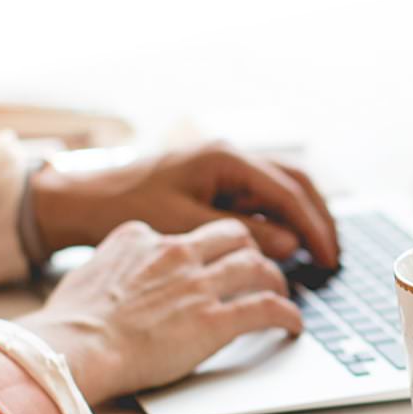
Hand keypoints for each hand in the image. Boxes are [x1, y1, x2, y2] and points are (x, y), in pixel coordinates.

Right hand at [15, 219, 301, 404]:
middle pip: (234, 235)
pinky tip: (292, 324)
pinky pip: (266, 308)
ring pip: (258, 266)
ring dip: (275, 280)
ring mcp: (199, 285)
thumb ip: (114, 263)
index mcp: (143, 237)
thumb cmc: (71, 322)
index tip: (211, 258)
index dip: (205, 246)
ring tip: (281, 293)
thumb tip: (118, 271)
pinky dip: (287, 315)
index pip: (186, 231)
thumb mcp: (89, 272)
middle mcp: (176, 253)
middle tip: (258, 266)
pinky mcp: (215, 320)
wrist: (75, 347)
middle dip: (251, 249)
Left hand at [30, 142, 339, 267]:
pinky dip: (280, 220)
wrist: (78, 200)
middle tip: (334, 256)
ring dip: (303, 218)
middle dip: (319, 219)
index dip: (314, 228)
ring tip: (318, 253)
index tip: (329, 257)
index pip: (288, 192)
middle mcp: (229, 156)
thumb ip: (243, 235)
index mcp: (225, 159)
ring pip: (281, 188)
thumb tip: (291, 246)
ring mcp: (222, 168)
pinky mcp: (212, 183)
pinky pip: (259, 198)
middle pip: (295, 182)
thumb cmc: (123, 209)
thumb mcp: (185, 228)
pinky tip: (285, 246)